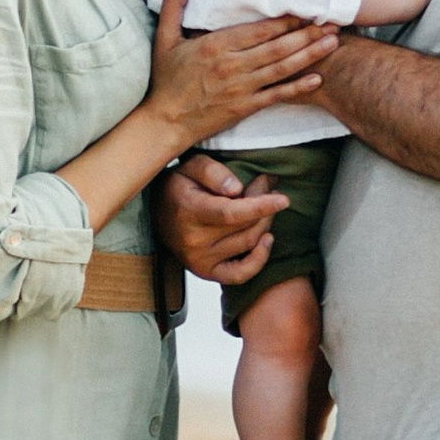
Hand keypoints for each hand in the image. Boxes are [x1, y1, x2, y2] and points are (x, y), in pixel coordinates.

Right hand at [143, 0, 337, 152]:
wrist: (165, 122)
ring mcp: (242, 88)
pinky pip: (277, 95)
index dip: (285, 20)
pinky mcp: (245, 107)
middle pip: (277, 47)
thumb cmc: (166, 80)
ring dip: (309, 55)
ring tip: (333, 43)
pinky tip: (318, 78)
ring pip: (282, 68)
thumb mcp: (165, 38)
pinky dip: (298, 87)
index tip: (305, 10)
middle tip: (331, 23)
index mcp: (216, 46)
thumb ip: (174, 5)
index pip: (258, 30)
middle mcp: (233, 66)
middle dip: (306, 34)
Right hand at [155, 150, 283, 286]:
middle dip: (264, 206)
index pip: (232, 213)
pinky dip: (259, 260)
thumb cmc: (177, 186)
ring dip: (265, 223)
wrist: (157, 213)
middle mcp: (193, 241)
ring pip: (248, 243)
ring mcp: (199, 260)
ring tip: (266, 205)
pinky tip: (267, 239)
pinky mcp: (205, 272)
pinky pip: (240, 274)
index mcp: (189, 211)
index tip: (283, 199)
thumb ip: (212, 172)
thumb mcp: (189, 165)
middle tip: (269, 186)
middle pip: (245, 227)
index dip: (260, 206)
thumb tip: (236, 189)